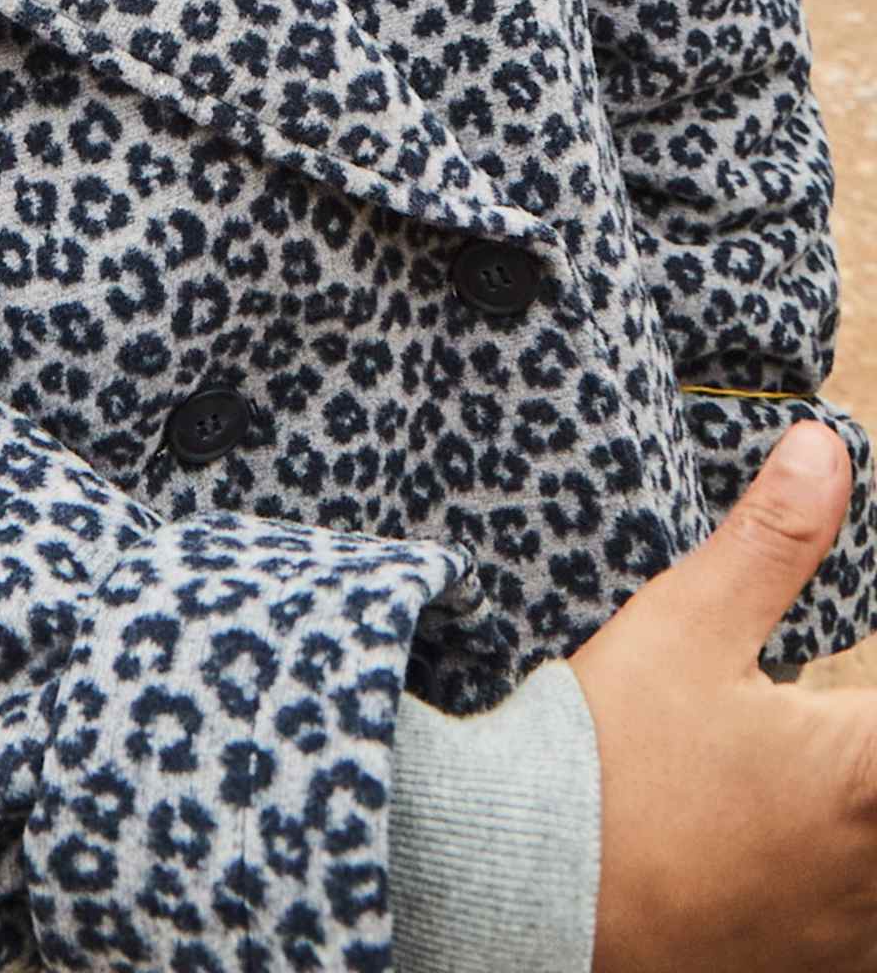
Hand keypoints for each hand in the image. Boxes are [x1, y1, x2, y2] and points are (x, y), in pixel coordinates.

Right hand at [570, 419, 876, 971]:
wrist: (526, 883)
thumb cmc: (607, 752)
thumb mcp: (687, 622)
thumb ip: (774, 538)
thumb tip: (827, 448)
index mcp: (869, 772)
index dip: (869, 705)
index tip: (842, 697)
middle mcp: (876, 865)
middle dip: (860, 748)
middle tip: (833, 731)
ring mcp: (845, 934)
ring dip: (856, 822)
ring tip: (814, 789)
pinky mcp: (803, 970)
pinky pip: (857, 933)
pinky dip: (843, 888)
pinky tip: (798, 856)